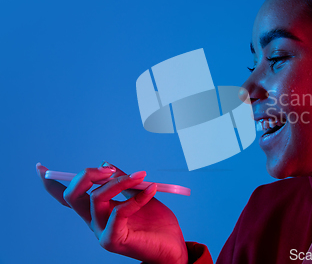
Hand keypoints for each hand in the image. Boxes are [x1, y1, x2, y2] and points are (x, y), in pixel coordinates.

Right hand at [36, 162, 187, 263]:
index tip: (40, 167)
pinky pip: (119, 212)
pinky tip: (151, 191)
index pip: (68, 197)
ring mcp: (101, 232)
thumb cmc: (155, 223)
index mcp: (96, 211)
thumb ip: (122, 182)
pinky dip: (137, 198)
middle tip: (109, 169)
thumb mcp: (138, 194)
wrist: (172, 246)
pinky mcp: (113, 241)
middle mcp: (94, 222)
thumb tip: (104, 164)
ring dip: (119, 181)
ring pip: (97, 199)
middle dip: (87, 175)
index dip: (51, 184)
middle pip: (73, 196)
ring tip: (141, 176)